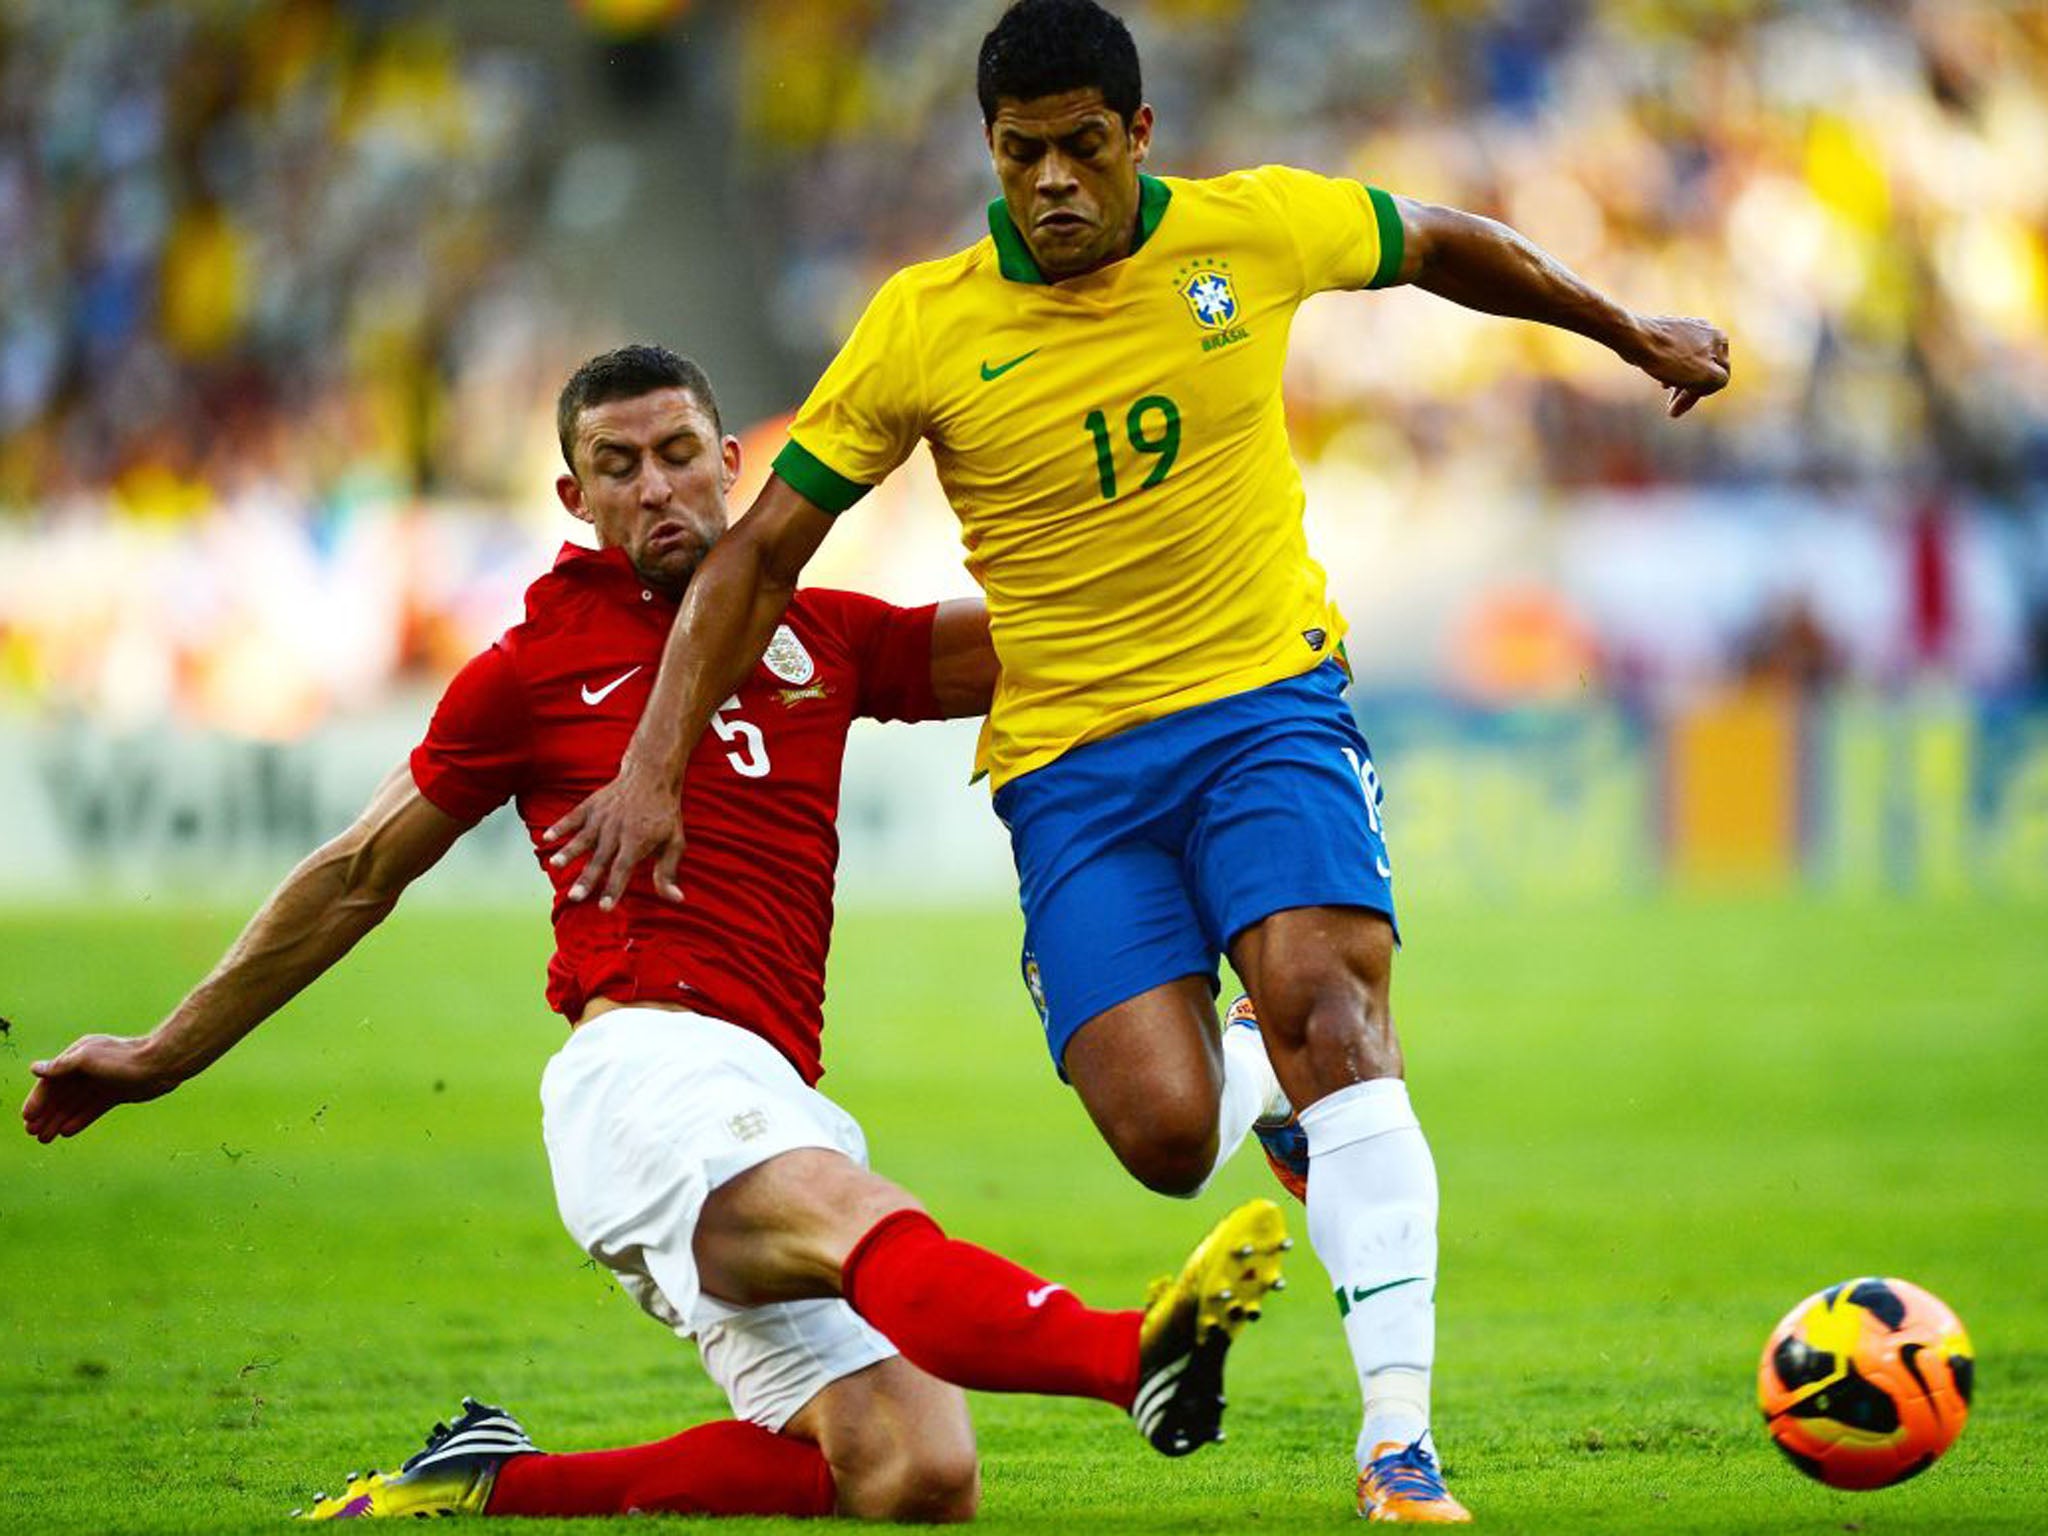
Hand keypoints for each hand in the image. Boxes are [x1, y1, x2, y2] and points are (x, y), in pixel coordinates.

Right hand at [23, 1034, 179, 1142]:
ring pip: (75, 1104)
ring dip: (58, 1120)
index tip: (27, 1118)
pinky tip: (67, 1132)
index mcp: (79, 1055)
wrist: (162, 1065)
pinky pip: (93, 1109)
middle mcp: (89, 1068)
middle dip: (46, 1114)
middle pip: (62, 1094)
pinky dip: (80, 1119)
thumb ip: (61, 1066)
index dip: (38, 1099)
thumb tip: (34, 1069)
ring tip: (44, 1139)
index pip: (52, 1081)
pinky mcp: (117, 1093)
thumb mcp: (88, 1059)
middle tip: (32, 1133)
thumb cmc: (124, 1059)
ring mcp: (103, 1081)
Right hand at [540, 754, 686, 908]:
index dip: (613, 889)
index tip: (603, 907)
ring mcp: (602, 816)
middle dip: (587, 879)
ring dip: (569, 852)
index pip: (623, 869)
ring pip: (583, 838)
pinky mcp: (592, 805)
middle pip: (600, 859)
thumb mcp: (674, 842)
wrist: (652, 775)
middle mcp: (617, 830)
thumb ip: (668, 872)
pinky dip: (561, 827)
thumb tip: (677, 900)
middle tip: (574, 897)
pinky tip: (547, 838)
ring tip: (555, 865)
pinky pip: (574, 816)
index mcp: (637, 840)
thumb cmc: (664, 814)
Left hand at [1627, 315, 1730, 417]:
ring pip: (1689, 365)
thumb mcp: (1705, 376)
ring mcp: (1687, 330)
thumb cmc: (1670, 358)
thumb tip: (1714, 383)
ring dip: (1679, 384)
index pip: (1719, 376)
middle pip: (1703, 370)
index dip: (1702, 394)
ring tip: (1665, 395)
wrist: (1636, 339)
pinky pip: (1676, 358)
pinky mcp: (1669, 333)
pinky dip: (1671, 372)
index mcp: (1719, 339)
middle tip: (1672, 412)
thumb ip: (1719, 381)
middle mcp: (1706, 330)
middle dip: (1688, 393)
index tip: (1682, 406)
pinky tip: (1662, 382)